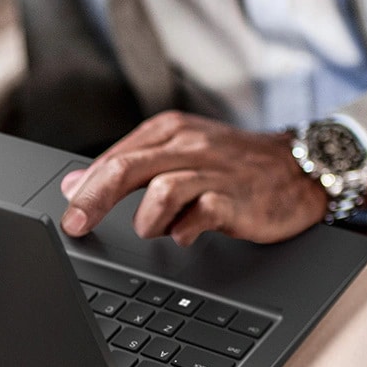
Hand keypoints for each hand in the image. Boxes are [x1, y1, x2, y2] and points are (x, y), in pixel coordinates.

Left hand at [59, 111, 327, 245]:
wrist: (301, 168)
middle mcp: (188, 145)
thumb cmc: (234, 165)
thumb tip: (73, 185)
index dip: (84, 188)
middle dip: (94, 200)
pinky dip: (185, 230)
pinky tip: (184, 236)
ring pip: (161, 188)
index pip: (115, 157)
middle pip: (127, 169)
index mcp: (169, 131)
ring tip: (152, 230)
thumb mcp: (178, 154)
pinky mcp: (236, 198)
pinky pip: (201, 213)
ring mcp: (214, 171)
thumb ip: (128, 166)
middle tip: (76, 226)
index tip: (66, 215)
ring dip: (146, 218)